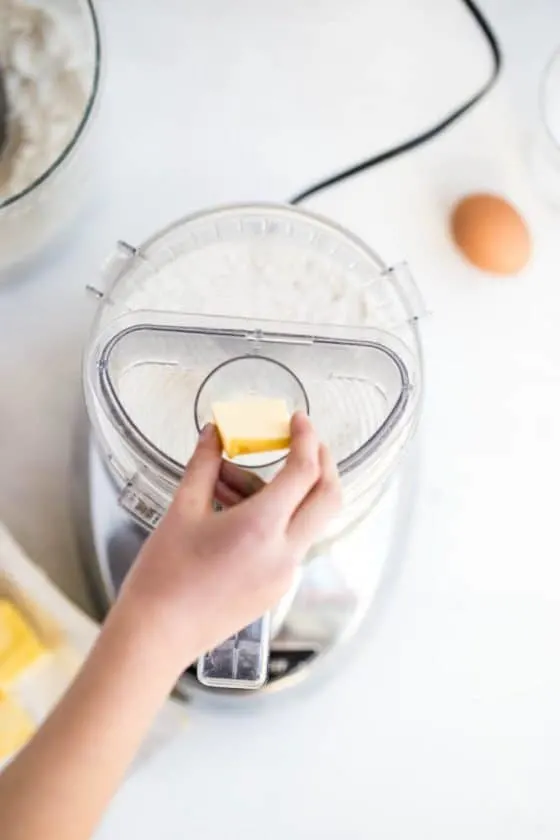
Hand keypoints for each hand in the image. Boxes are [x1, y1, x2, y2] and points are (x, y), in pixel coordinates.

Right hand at [116, 413, 341, 677]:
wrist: (157, 635)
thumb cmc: (164, 576)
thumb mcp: (181, 510)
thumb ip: (204, 465)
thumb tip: (213, 434)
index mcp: (262, 528)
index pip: (304, 472)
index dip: (307, 439)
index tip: (298, 420)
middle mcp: (284, 553)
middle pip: (329, 497)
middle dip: (322, 463)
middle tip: (302, 442)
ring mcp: (285, 574)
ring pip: (307, 520)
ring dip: (285, 493)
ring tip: (232, 479)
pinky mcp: (276, 589)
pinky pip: (289, 542)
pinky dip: (275, 519)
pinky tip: (234, 510)